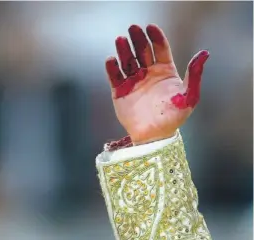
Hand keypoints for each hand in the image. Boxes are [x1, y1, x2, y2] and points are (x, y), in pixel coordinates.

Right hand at [105, 24, 208, 143]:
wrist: (154, 136)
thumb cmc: (173, 118)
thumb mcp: (189, 96)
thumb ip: (194, 75)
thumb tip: (204, 53)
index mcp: (165, 72)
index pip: (160, 49)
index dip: (156, 37)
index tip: (150, 28)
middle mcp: (148, 74)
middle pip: (142, 51)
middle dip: (137, 39)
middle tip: (132, 28)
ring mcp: (133, 82)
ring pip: (127, 61)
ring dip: (123, 50)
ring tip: (120, 40)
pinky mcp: (120, 92)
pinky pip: (115, 77)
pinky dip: (112, 68)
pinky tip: (111, 60)